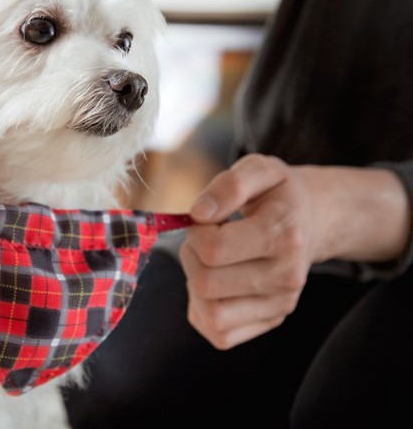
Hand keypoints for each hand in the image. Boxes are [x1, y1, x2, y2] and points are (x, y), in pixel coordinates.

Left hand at [180, 153, 409, 348]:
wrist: (311, 219)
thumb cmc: (276, 194)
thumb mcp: (258, 169)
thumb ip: (229, 185)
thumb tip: (199, 214)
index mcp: (283, 235)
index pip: (214, 249)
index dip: (195, 233)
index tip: (206, 220)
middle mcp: (287, 276)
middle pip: (206, 284)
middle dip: (191, 257)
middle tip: (204, 241)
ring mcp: (281, 304)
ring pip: (211, 316)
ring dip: (195, 287)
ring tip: (210, 263)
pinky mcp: (271, 321)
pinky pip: (220, 334)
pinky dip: (203, 311)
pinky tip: (215, 285)